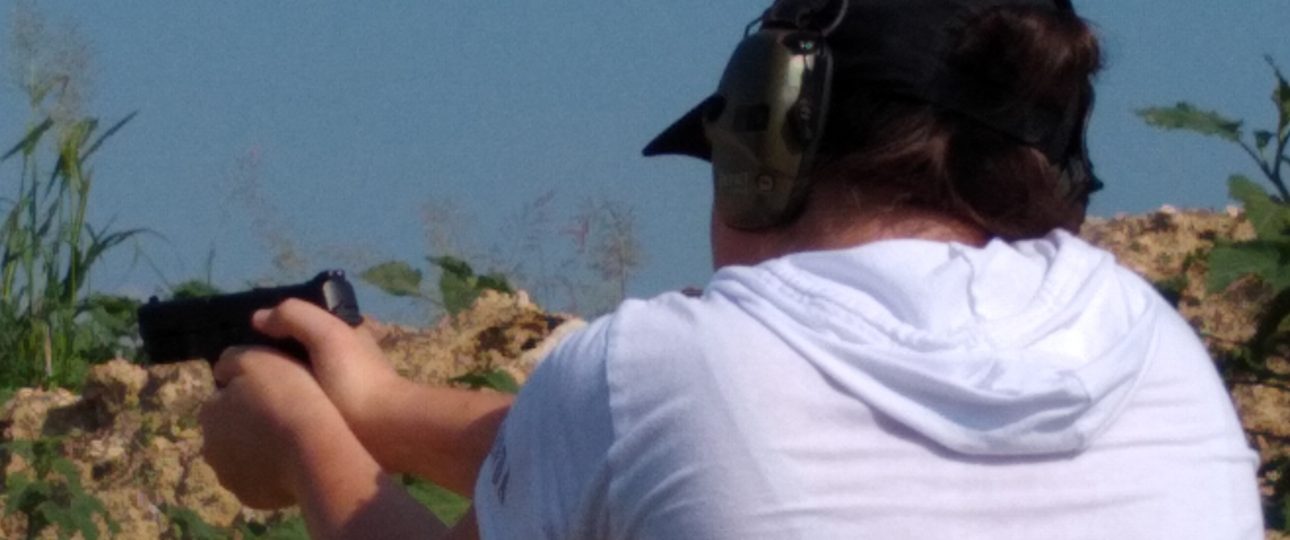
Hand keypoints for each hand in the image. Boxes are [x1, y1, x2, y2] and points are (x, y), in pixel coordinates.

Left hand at [199, 345, 348, 508]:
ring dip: (257, 449)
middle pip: (228, 431)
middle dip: (247, 425)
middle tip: (281, 415)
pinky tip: (292, 461)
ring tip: (289, 440)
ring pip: (241, 458)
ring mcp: (229, 477)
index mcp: (209, 413)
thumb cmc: (287, 397)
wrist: (314, 447)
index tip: (272, 392)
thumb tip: (220, 371)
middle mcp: (209, 448)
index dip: (246, 393)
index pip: (221, 399)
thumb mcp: (257, 359)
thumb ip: (231, 360)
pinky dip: (271, 472)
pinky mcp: (251, 498)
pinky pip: (259, 481)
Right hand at [250, 299, 405, 436]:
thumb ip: (295, 317)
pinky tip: (265, 411)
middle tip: (237, 371)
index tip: (242, 341)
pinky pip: (301, 402)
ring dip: (275, 382)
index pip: (300, 321)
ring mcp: (337, 387)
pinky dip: (285, 403)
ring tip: (243, 392)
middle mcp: (341, 355)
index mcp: (343, 332)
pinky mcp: (334, 415)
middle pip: (296, 349)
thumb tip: (258, 318)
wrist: (387, 431)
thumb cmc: (355, 379)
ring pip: (296, 377)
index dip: (272, 326)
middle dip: (270, 356)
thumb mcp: (327, 335)